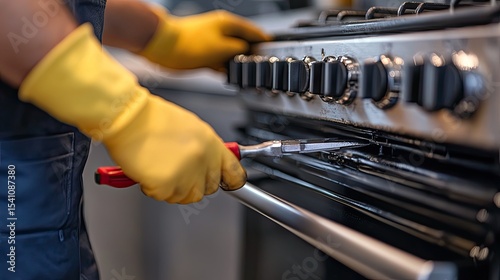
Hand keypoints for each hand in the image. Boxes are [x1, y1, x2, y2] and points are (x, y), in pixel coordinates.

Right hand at [19, 24, 246, 202]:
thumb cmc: (152, 119)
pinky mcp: (167, 185)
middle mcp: (203, 160)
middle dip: (193, 183)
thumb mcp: (189, 128)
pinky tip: (148, 170)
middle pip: (209, 188)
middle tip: (178, 171)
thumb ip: (202, 148)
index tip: (230, 184)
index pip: (234, 171)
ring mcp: (186, 174)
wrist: (129, 117)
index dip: (232, 181)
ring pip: (186, 196)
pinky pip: (164, 196)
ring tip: (160, 167)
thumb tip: (207, 163)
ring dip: (173, 188)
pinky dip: (153, 188)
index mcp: (211, 143)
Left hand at [138, 8, 270, 70]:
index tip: (273, 48)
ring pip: (231, 54)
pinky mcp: (203, 54)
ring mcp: (212, 43)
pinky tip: (228, 76)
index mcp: (228, 24)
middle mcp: (221, 32)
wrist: (162, 47)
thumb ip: (239, 50)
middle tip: (259, 67)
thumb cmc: (187, 42)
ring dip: (236, 64)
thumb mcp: (222, 48)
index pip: (253, 31)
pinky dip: (224, 68)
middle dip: (250, 55)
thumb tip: (247, 52)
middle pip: (243, 43)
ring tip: (243, 74)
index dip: (264, 41)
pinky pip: (219, 62)